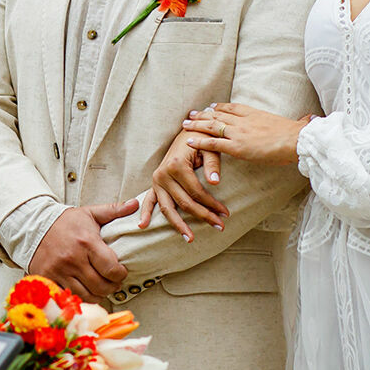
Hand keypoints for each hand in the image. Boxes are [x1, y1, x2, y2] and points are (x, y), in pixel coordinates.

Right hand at [28, 201, 137, 299]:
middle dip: (112, 287)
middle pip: (100, 286)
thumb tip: (135, 204)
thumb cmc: (65, 222)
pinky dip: (80, 297)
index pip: (111, 269)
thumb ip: (114, 210)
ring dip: (98, 295)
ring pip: (86, 295)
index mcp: (86, 242)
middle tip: (113, 282)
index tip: (121, 272)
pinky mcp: (48, 279)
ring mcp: (59, 271)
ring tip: (101, 288)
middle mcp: (73, 259)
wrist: (34, 225)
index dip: (120, 274)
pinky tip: (85, 290)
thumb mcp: (90, 213)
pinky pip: (69, 296)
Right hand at [135, 128, 228, 242]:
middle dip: (203, 216)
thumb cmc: (201, 139)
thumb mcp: (210, 148)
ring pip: (168, 207)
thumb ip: (212, 165)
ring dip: (179, 225)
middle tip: (220, 226)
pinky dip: (146, 212)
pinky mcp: (155, 183)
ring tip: (191, 238)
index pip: (197, 192)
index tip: (226, 213)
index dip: (212, 204)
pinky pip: (149, 200)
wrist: (188, 131)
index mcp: (177, 165)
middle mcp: (163, 174)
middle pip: (184, 203)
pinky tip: (143, 225)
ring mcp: (157, 180)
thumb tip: (215, 182)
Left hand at [181, 102, 312, 166]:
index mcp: (255, 113)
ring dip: (196, 125)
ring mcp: (239, 133)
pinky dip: (200, 141)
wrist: (296, 140)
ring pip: (212, 126)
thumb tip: (310, 118)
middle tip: (191, 114)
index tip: (211, 106)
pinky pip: (213, 143)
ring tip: (185, 124)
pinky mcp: (237, 147)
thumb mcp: (295, 124)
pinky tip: (189, 141)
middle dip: (203, 114)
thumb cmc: (298, 135)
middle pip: (218, 114)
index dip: (220, 107)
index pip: (233, 107)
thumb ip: (298, 121)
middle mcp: (244, 120)